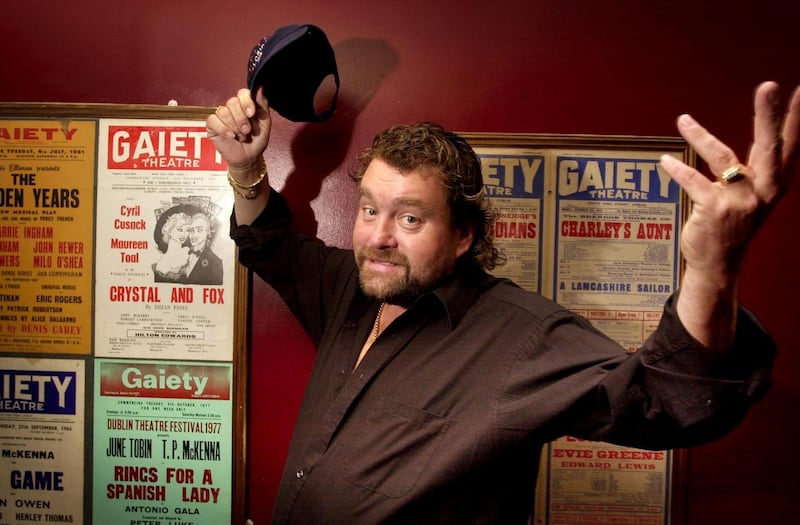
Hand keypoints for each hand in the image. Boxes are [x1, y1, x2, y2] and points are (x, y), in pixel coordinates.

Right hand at [206, 87, 271, 177]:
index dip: (246, 102)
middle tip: (247, 131)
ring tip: (240, 136)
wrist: (249, 158)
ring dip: (234, 126)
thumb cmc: (256, 141)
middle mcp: (232, 108)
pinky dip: (223, 129)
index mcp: (245, 105)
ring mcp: (221, 116)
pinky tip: (231, 136)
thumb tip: (260, 87)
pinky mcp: (212, 125)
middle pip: (232, 102)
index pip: (242, 93)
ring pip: (223, 111)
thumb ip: (262, 105)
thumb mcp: (264, 123)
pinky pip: (213, 120)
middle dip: (241, 118)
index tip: (251, 114)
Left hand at [660, 81, 799, 346]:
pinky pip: (694, 180)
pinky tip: (665, 161)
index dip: (794, 118)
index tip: (799, 91)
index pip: (788, 144)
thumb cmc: (732, 224)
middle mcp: (764, 191)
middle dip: (769, 114)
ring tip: (683, 120)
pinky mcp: (716, 210)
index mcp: (775, 184)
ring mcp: (741, 201)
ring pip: (723, 157)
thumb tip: (763, 133)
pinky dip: (677, 169)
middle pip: (770, 145)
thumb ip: (754, 167)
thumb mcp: (750, 195)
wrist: (718, 263)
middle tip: (769, 85)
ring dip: (700, 136)